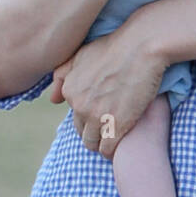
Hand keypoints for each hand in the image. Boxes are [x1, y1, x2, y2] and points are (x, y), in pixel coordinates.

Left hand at [50, 16, 164, 157]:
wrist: (142, 46)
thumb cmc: (115, 47)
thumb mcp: (81, 54)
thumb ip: (63, 75)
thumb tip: (53, 100)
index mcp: (70, 90)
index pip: (74, 117)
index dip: (89, 118)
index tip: (103, 114)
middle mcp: (79, 105)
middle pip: (83, 132)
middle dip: (95, 131)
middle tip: (111, 125)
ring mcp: (97, 117)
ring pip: (93, 143)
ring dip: (103, 142)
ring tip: (116, 136)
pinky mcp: (116, 125)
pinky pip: (108, 149)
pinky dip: (113, 149)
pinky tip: (121, 142)